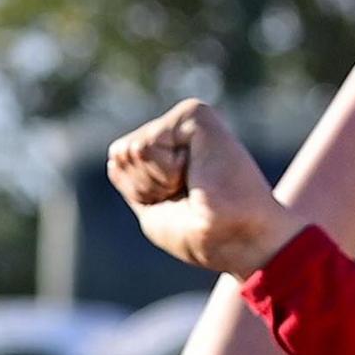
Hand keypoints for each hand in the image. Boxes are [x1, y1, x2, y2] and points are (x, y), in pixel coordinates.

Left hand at [108, 101, 301, 276]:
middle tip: (187, 195)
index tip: (177, 202)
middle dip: (144, 185)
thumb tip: (116, 152)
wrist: (237, 239)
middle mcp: (178, 127)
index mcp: (170, 147)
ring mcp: (187, 118)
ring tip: (195, 186)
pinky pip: (146, 146)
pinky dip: (165, 173)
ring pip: (132, 149)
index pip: (118, 161)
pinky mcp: (195, 114)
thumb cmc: (202, 234)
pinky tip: (197, 175)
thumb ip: (134, 181)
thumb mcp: (155, 209)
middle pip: (121, 152)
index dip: (137, 192)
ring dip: (156, 181)